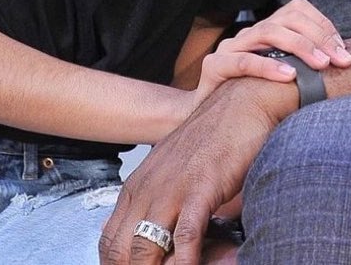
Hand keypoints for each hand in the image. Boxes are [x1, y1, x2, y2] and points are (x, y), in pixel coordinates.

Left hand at [99, 78, 294, 264]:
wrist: (241, 103)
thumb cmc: (212, 137)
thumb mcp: (169, 168)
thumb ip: (149, 200)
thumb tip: (129, 232)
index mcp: (137, 186)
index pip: (109, 242)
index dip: (118, 264)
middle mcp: (147, 189)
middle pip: (119, 250)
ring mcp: (172, 189)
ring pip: (144, 248)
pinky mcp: (200, 188)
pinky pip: (185, 237)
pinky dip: (185, 261)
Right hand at [193, 0, 350, 104]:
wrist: (207, 124)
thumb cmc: (253, 101)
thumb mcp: (283, 81)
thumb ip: (306, 68)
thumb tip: (345, 64)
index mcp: (266, 32)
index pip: (297, 10)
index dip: (323, 26)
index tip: (343, 51)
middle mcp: (250, 34)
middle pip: (287, 17)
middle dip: (318, 36)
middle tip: (340, 60)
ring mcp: (230, 47)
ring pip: (268, 31)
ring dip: (300, 46)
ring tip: (321, 65)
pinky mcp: (214, 66)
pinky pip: (244, 61)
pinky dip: (268, 66)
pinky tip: (289, 76)